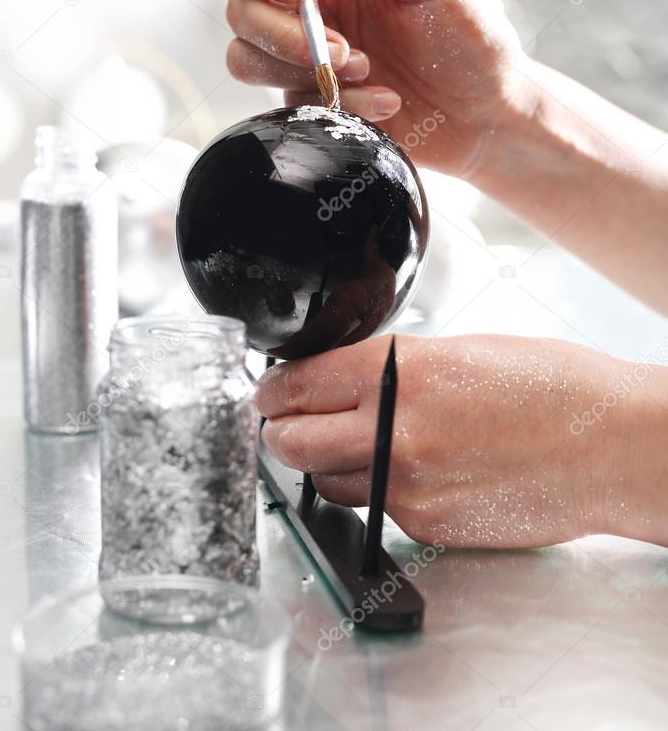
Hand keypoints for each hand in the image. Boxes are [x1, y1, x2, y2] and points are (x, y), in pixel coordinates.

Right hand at [225, 0, 528, 174]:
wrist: (486, 112)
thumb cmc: (469, 35)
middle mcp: (309, 7)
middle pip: (241, 9)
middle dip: (283, 33)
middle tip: (343, 49)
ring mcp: (304, 58)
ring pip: (246, 59)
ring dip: (301, 69)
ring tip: (366, 71)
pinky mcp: (312, 103)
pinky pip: (290, 104)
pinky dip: (338, 105)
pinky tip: (385, 103)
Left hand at [256, 333, 667, 547]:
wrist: (607, 445)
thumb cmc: (550, 387)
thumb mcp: (460, 350)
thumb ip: (391, 367)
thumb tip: (343, 379)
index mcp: (398, 372)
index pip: (297, 383)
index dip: (273, 387)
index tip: (268, 391)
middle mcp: (393, 430)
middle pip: (291, 442)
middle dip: (280, 431)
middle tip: (287, 423)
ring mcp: (408, 485)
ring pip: (327, 482)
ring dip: (326, 466)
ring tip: (354, 447)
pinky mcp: (426, 525)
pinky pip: (375, 510)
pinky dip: (376, 492)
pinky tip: (407, 471)